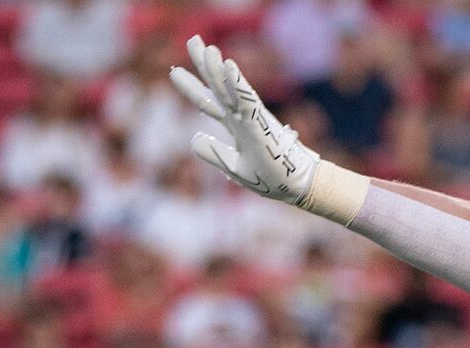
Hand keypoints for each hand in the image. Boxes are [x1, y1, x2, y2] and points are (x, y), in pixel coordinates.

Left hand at [172, 36, 320, 206]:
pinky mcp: (261, 125)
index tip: (173, 71)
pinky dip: (237, 84)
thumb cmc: (270, 176)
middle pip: (218, 87)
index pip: (208, 102)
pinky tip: (228, 66)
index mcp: (235, 125)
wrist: (296, 187)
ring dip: (219, 69)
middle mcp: (242, 116)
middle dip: (204, 64)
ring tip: (207, 48)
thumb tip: (194, 138)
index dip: (191, 87)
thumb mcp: (234, 167)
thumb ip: (214, 153)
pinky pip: (247, 101)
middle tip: (192, 39)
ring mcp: (252, 119)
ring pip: (231, 90)